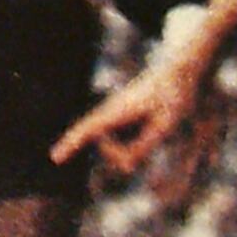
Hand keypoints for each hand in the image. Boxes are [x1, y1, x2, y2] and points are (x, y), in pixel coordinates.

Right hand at [51, 54, 207, 178]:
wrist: (181, 70)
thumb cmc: (174, 96)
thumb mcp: (164, 126)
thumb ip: (143, 148)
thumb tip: (125, 166)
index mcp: (119, 110)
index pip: (88, 129)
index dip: (72, 144)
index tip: (55, 158)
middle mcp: (111, 110)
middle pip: (107, 147)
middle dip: (123, 154)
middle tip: (155, 134)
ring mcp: (115, 112)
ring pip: (116, 144)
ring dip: (132, 148)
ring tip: (158, 124)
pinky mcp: (122, 114)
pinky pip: (122, 138)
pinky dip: (132, 143)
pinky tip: (149, 128)